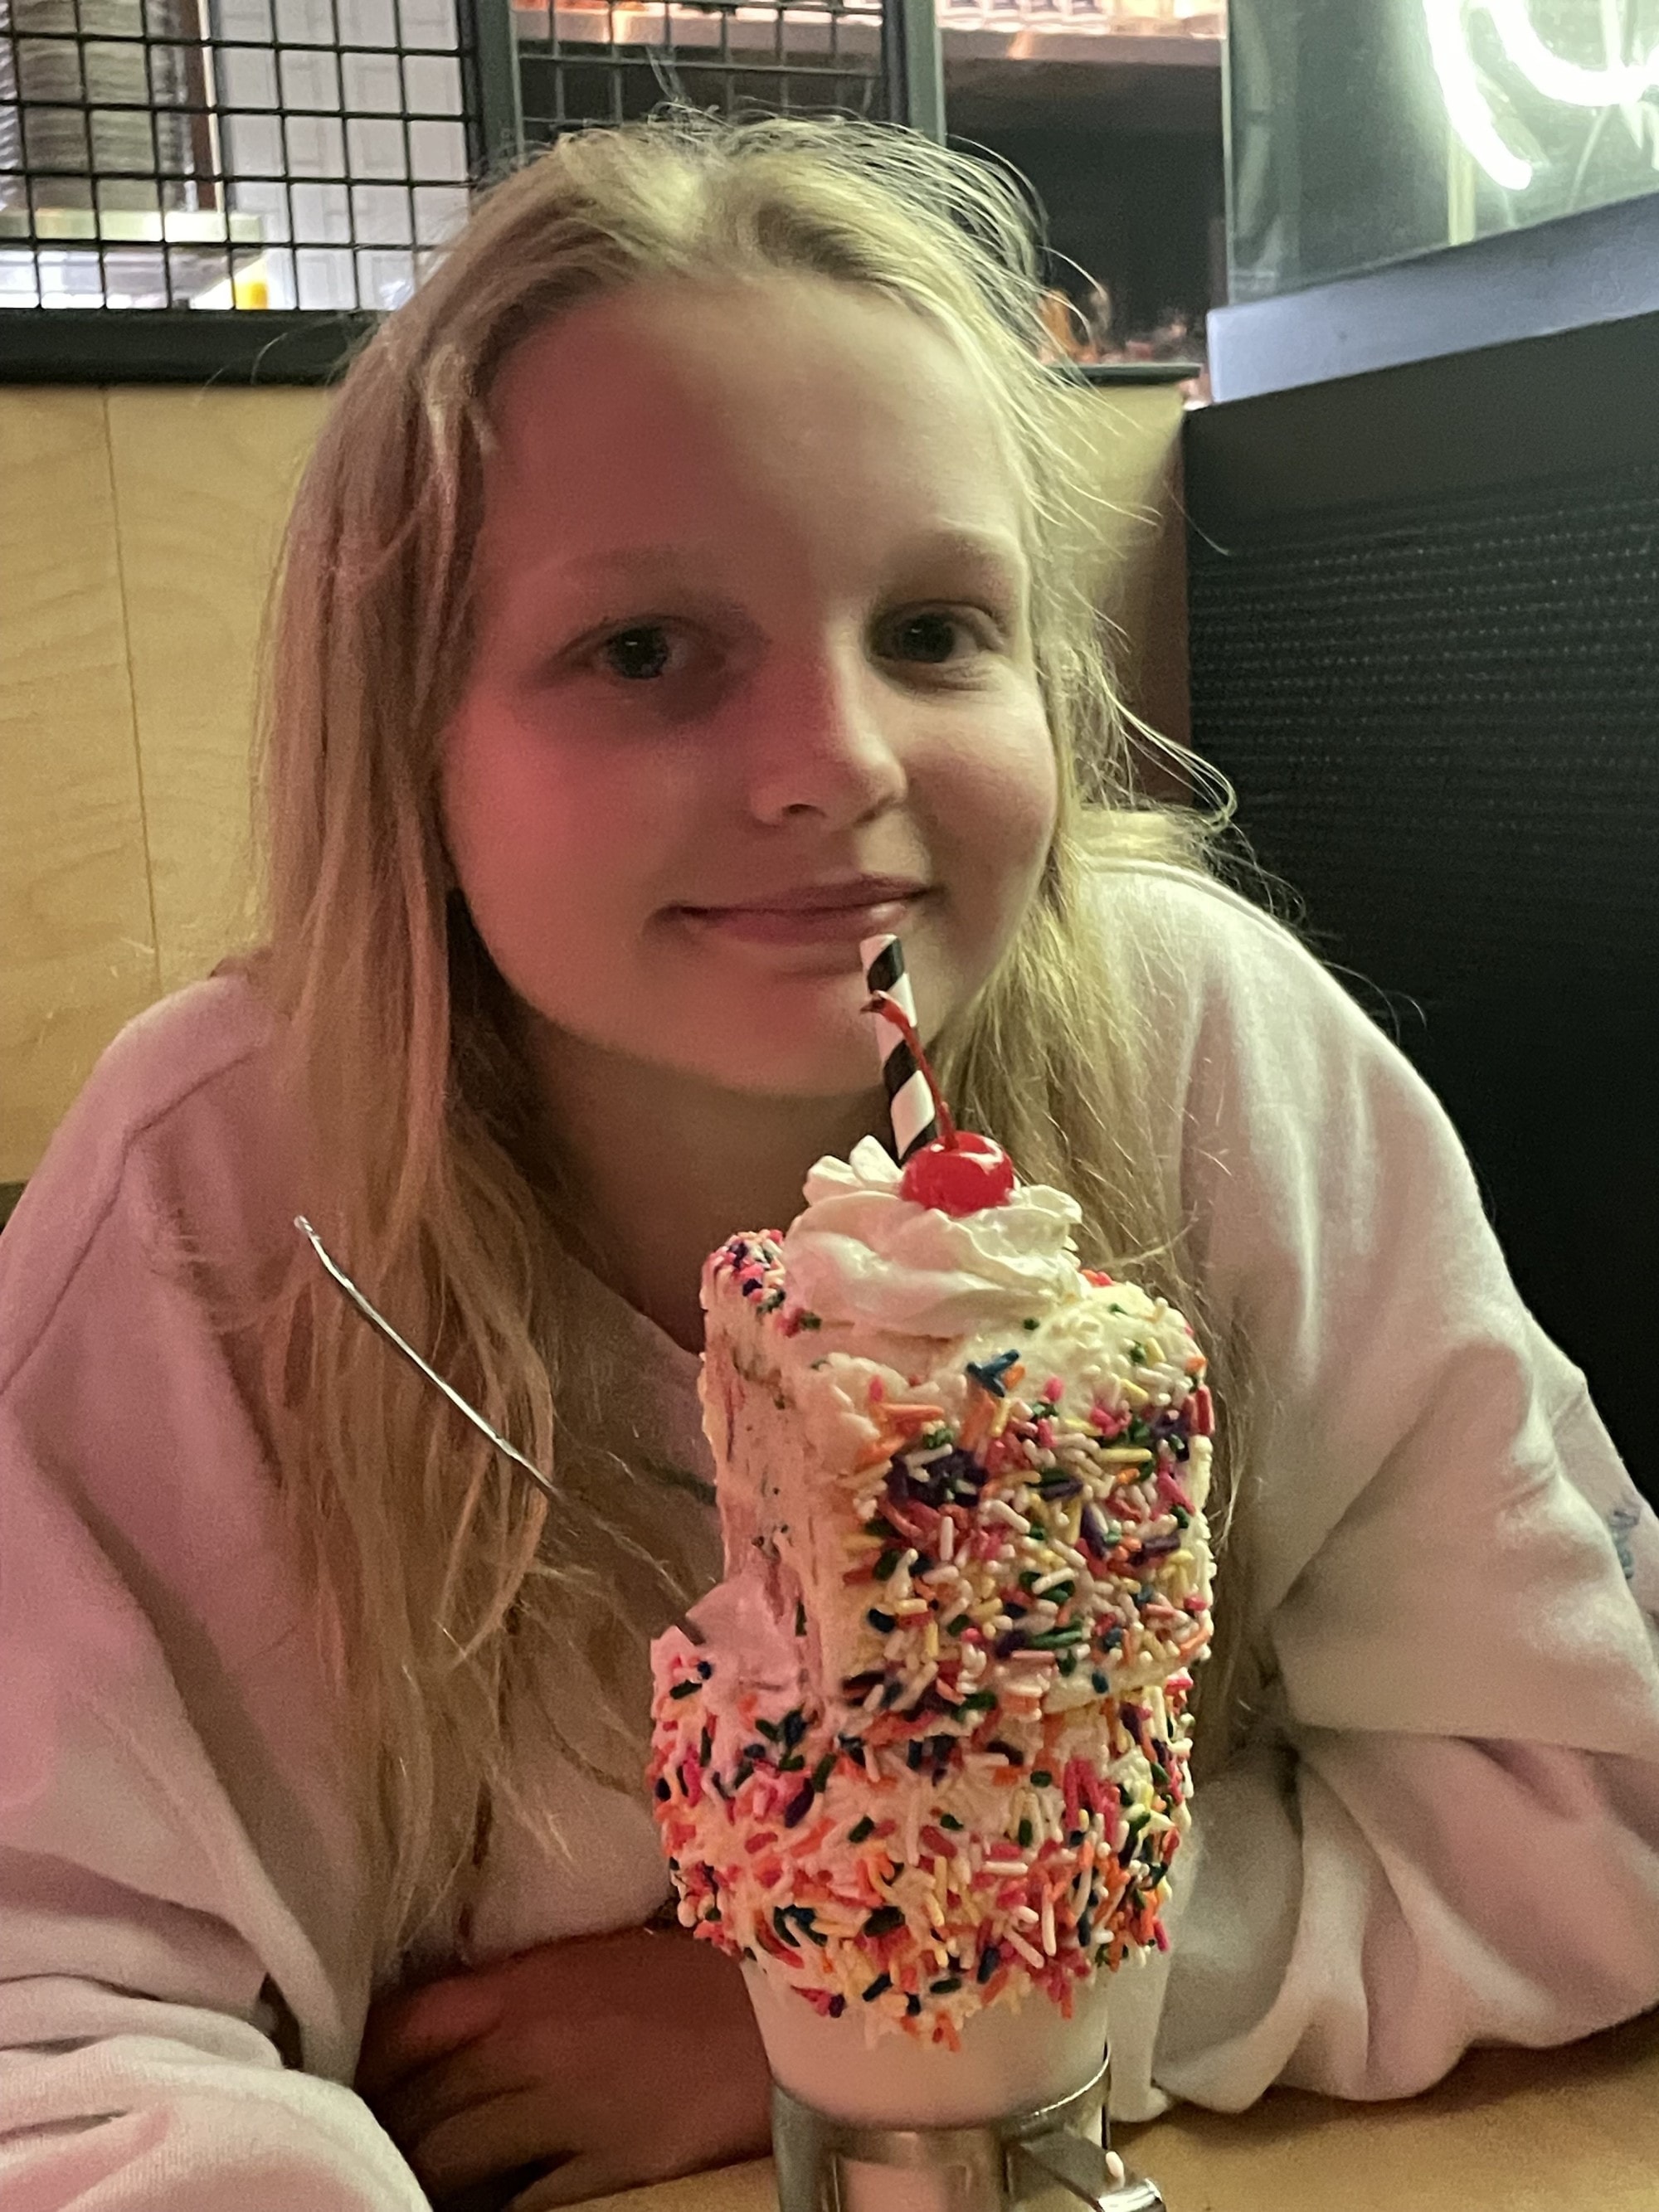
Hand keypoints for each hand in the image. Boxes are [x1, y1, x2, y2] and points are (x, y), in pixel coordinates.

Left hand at [355, 1923, 771, 2209]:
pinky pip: (526, 2209)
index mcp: (532, 1981)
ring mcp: (574, 2110)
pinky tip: (489, 2211)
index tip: (351, 2090)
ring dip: (431, 2180)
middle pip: (422, 2103)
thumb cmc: (708, 1978)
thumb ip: (528, 1989)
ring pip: (455, 2160)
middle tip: (370, 2156)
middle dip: (390, 2135)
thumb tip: (458, 2028)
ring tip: (417, 2192)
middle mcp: (536, 2042)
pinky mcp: (616, 2170)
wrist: (800, 2014)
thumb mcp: (606, 1959)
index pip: (409, 2023)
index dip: (366, 2064)